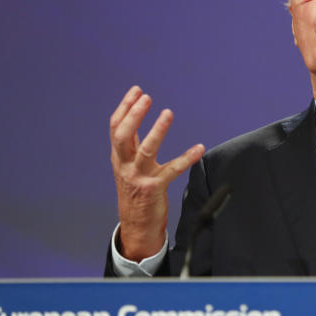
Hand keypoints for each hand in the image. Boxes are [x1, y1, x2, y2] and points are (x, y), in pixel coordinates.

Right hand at [110, 86, 204, 260]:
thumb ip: (130, 144)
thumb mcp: (127, 165)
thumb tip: (134, 116)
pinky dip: (186, 158)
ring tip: (168, 113)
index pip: (116, 127)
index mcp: (119, 157)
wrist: (136, 225)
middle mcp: (125, 165)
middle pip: (123, 136)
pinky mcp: (155, 188)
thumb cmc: (135, 191)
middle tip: (146, 97)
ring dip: (157, 131)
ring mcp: (139, 177)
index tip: (136, 90)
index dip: (125, 108)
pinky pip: (172, 170)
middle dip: (133, 115)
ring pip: (145, 150)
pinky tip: (199, 148)